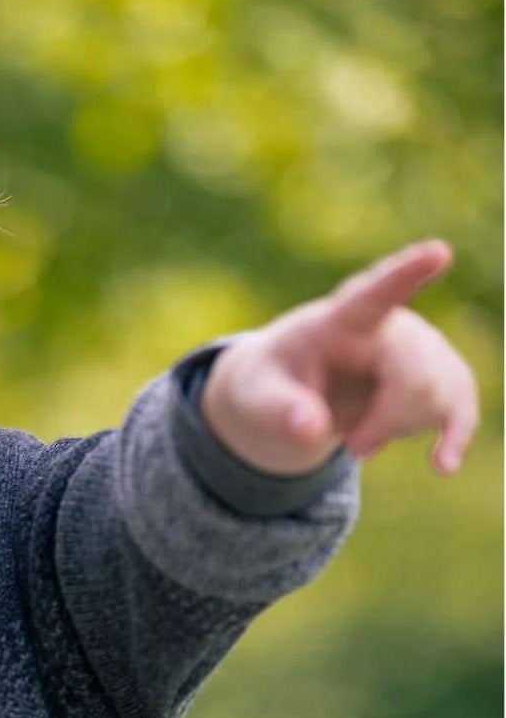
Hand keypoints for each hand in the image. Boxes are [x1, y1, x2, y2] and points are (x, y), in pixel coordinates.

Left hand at [199, 239, 479, 478]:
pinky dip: (453, 437)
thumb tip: (310, 431)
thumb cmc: (272, 382)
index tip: (439, 252)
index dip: (407, 273)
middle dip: (386, 422)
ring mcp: (420, 347)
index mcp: (342, 316)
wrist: (293, 388)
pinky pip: (461, 404)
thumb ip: (277, 411)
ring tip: (358, 440)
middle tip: (349, 447)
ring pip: (440, 394)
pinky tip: (441, 466)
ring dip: (400, 431)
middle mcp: (392, 323)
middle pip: (416, 373)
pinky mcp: (437, 376)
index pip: (376, 292)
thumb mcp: (256, 398)